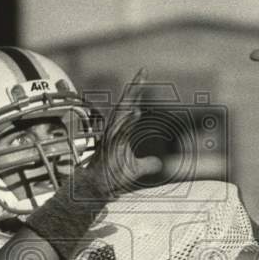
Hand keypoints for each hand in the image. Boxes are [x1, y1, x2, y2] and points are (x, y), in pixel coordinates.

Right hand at [84, 69, 161, 194]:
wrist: (99, 187)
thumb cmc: (114, 175)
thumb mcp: (137, 168)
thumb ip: (149, 163)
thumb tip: (159, 163)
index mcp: (121, 130)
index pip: (130, 106)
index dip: (137, 92)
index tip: (143, 75)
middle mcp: (116, 129)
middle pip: (126, 103)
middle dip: (134, 87)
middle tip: (143, 72)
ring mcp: (113, 137)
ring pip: (122, 114)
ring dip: (131, 99)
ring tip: (139, 85)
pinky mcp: (111, 146)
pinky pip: (121, 131)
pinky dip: (128, 121)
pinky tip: (136, 112)